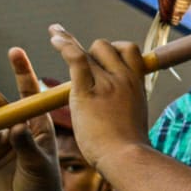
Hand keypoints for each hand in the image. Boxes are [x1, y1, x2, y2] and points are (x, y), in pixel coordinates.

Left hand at [48, 25, 149, 173]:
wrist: (127, 157)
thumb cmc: (131, 148)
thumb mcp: (136, 119)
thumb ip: (128, 106)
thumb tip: (125, 108)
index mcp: (137, 85)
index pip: (130, 51)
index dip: (116, 49)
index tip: (103, 54)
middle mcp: (124, 78)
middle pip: (108, 47)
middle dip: (93, 50)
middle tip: (75, 54)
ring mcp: (107, 83)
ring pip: (91, 50)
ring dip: (70, 41)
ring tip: (55, 33)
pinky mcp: (87, 91)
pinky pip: (76, 58)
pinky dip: (64, 44)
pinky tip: (54, 38)